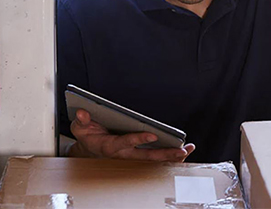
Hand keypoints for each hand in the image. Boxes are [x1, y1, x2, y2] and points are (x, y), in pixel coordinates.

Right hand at [69, 109, 194, 161]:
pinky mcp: (138, 156)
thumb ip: (81, 121)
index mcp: (110, 146)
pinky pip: (156, 158)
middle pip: (147, 156)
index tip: (152, 134)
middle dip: (165, 153)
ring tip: (189, 148)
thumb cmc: (88, 136)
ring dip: (172, 156)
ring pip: (154, 159)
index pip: (126, 142)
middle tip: (181, 150)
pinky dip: (170, 155)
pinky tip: (184, 150)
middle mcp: (124, 154)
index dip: (138, 139)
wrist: (89, 150)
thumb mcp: (79, 128)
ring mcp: (133, 156)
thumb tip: (83, 112)